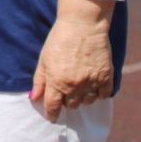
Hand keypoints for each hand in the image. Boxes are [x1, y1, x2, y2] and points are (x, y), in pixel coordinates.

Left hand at [31, 0, 116, 123]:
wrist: (83, 24)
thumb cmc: (60, 39)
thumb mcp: (44, 59)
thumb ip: (39, 81)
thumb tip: (34, 98)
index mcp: (57, 82)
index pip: (53, 107)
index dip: (52, 114)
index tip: (52, 117)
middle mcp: (74, 85)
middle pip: (71, 105)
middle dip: (67, 100)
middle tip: (67, 89)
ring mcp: (91, 82)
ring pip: (87, 102)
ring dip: (83, 97)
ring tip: (80, 84)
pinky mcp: (106, 76)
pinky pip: (104, 95)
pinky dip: (99, 93)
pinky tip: (94, 84)